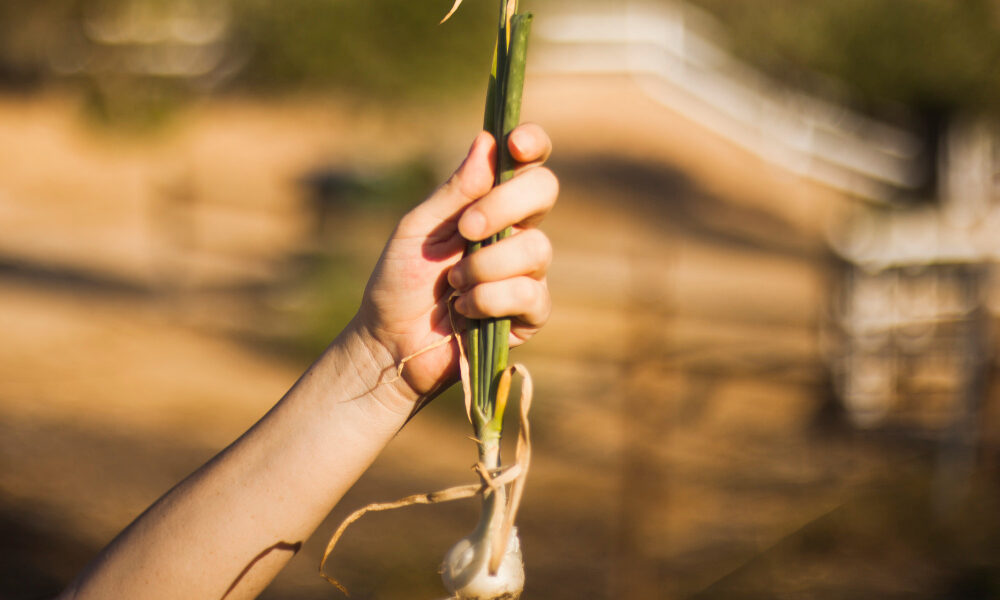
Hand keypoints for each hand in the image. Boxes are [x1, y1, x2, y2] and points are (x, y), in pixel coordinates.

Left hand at [355, 124, 556, 401]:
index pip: (526, 164)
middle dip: (505, 205)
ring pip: (537, 248)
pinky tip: (465, 311)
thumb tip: (487, 141)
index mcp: (488, 205)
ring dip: (486, 266)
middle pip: (544, 191)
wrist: (390, 344)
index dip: (532, 144)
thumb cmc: (398, 283)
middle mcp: (515, 232)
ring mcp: (526, 273)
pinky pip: (530, 294)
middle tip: (466, 229)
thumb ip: (453, 192)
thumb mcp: (417, 230)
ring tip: (453, 284)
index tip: (515, 144)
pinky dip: (489, 300)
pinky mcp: (530, 314)